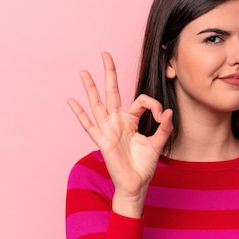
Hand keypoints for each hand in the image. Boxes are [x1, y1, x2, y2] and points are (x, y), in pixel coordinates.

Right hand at [67, 52, 172, 215]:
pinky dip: (80, 113)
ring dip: (91, 88)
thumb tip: (167, 111)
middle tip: (106, 54)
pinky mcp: (103, 141)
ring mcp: (108, 130)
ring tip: (84, 71)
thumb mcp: (158, 144)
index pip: (140, 101)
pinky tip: (71, 101)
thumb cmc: (144, 165)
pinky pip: (89, 125)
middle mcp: (117, 121)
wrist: (135, 185)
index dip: (152, 104)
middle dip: (110, 73)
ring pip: (97, 104)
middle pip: (112, 92)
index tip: (160, 116)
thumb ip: (164, 128)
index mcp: (131, 120)